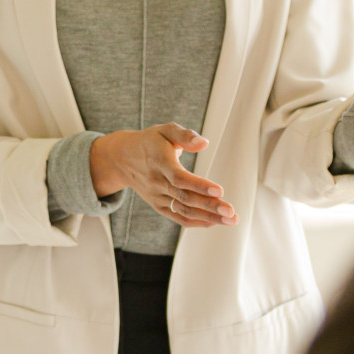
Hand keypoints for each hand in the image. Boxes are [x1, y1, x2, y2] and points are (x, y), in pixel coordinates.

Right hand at [90, 124, 234, 227]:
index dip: (200, 186)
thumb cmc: (150, 142)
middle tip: (231, 212)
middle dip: (210, 206)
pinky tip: (215, 223)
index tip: (220, 190)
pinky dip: (196, 222)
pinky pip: (178, 217)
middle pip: (185, 198)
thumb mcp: (165, 130)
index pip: (180, 178)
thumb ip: (185, 136)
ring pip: (184, 211)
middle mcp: (157, 183)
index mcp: (160, 162)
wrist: (122, 159)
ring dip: (209, 217)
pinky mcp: (159, 205)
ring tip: (231, 219)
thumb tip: (204, 143)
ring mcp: (157, 197)